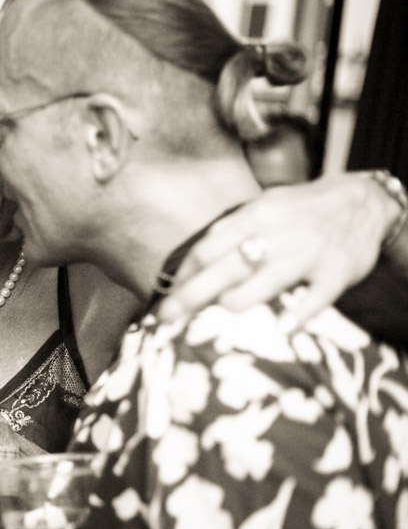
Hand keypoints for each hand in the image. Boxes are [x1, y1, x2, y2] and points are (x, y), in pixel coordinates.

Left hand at [159, 174, 390, 329]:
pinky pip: (314, 299)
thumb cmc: (301, 209)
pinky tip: (282, 328)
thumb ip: (232, 232)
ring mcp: (307, 255)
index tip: (166, 293)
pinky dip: (297, 315)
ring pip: (260, 286)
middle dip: (188, 297)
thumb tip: (194, 263)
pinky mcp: (336, 273)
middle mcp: (276, 234)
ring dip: (233, 304)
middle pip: (223, 271)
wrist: (363, 200)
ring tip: (224, 311)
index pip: (207, 249)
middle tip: (165, 317)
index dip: (183, 274)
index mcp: (254, 216)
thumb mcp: (263, 206)